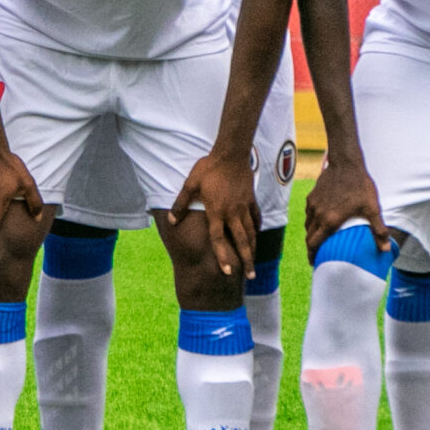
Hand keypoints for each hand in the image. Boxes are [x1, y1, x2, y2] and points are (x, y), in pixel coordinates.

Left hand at [170, 148, 258, 280]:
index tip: (228, 272)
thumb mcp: (190, 184)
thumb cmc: (208, 168)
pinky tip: (257, 236)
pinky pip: (256, 218)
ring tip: (254, 263)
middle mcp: (232, 213)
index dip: (223, 257)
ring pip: (251, 232)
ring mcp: (244, 207)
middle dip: (246, 260)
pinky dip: (257, 228)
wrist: (231, 153)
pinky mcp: (251, 199)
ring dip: (253, 249)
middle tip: (250, 276)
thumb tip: (173, 220)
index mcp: (217, 211)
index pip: (219, 239)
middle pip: (241, 241)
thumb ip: (181, 204)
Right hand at [301, 150, 388, 257]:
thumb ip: (378, 230)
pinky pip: (308, 213)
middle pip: (309, 236)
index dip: (312, 255)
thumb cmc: (360, 186)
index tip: (314, 262)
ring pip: (308, 224)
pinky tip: (320, 220)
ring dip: (311, 234)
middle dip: (311, 248)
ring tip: (318, 239)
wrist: (346, 163)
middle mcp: (318, 215)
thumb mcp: (372, 208)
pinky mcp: (312, 196)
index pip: (315, 243)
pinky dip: (312, 220)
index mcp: (330, 221)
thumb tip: (386, 249)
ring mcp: (313, 205)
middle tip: (317, 254)